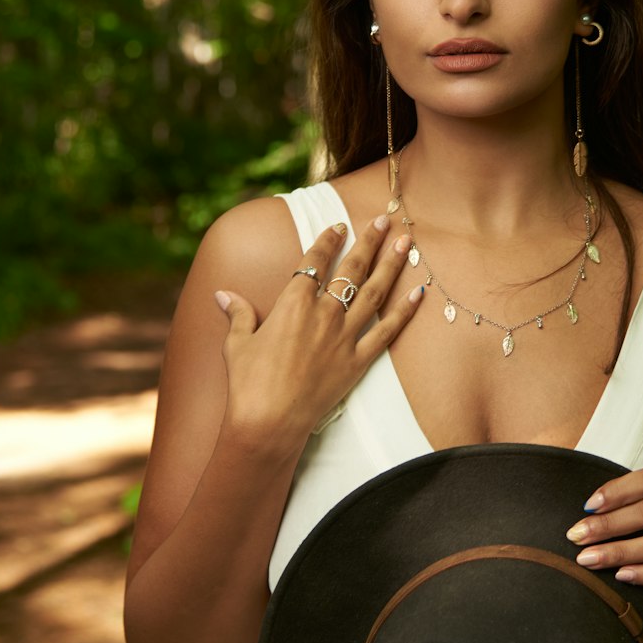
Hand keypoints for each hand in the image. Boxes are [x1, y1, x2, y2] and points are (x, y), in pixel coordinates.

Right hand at [214, 214, 423, 447]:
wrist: (269, 422)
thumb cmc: (248, 383)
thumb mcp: (237, 344)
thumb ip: (237, 314)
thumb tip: (222, 294)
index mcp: (293, 304)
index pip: (314, 262)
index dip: (327, 241)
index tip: (339, 226)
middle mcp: (323, 314)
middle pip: (351, 269)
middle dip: (368, 241)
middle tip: (382, 220)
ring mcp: (344, 337)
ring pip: (374, 292)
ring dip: (391, 265)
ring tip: (405, 242)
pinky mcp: (358, 362)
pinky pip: (388, 331)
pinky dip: (405, 311)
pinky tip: (420, 292)